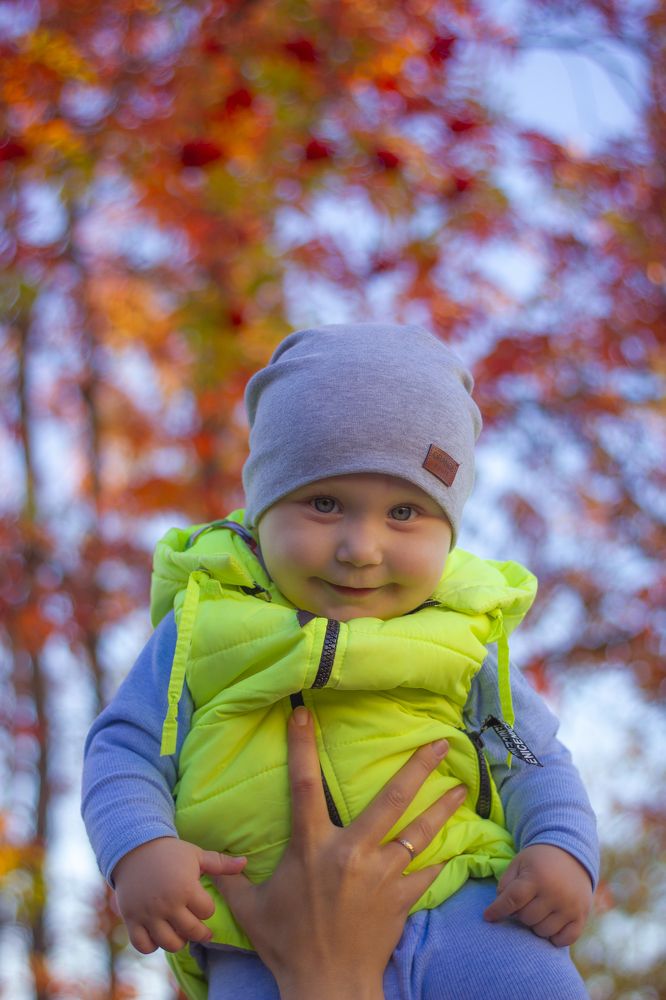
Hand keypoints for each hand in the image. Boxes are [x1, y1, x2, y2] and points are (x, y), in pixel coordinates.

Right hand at [113, 836, 246, 953]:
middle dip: (200, 932)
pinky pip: (144, 945)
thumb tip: (245, 863)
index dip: (207, 909)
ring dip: (179, 942)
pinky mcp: (132, 919)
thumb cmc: (170, 852)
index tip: (203, 904)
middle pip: (191, 932)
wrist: (135, 848)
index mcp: (186, 887)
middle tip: (201, 930)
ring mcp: (148, 914)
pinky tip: (158, 935)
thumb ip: (221, 863)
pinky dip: (152, 945)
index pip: (207, 912)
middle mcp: (168, 904)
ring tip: (180, 933)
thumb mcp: (196, 855)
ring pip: (169, 944)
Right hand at [215, 706, 466, 999]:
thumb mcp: (250, 908)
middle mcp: (352, 852)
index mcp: (312, 847)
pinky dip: (436, 861)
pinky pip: (424, 873)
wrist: (327, 985)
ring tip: (461, 788)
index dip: (301, 746)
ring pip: (419, 832)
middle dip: (418, 768)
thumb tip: (205, 860)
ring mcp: (381, 874)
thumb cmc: (286, 944)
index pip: (303, 786)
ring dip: (442, 808)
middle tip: (442, 743)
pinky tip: (450, 848)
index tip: (304, 714)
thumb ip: (230, 878)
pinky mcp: (401, 898)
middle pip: (391, 800)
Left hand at [483, 843, 592, 946]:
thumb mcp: (519, 863)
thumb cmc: (539, 861)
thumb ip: (506, 883)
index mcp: (537, 877)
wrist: (572, 854)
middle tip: (524, 904)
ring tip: (537, 911)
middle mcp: (555, 893)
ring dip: (535, 925)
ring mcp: (570, 907)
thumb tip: (498, 907)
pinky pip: (564, 940)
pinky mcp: (581, 916)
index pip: (513, 899)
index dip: (498, 910)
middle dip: (520, 914)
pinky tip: (550, 924)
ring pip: (543, 931)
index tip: (488, 917)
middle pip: (527, 918)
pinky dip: (554, 938)